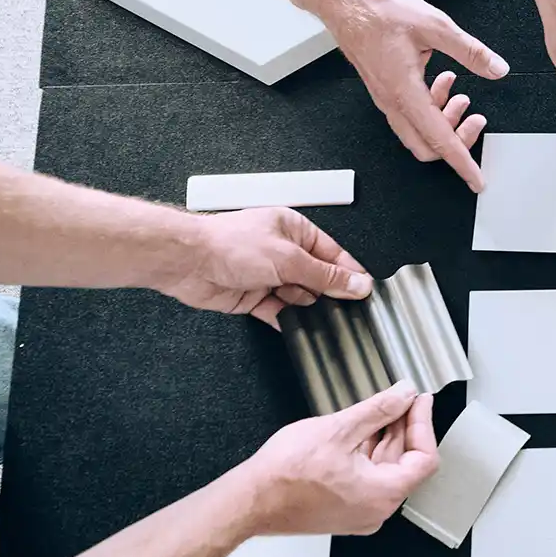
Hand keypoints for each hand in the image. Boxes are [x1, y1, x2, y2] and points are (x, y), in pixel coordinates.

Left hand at [156, 207, 370, 326]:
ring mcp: (267, 275)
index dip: (349, 272)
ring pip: (299, 297)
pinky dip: (287, 320)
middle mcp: (282, 251)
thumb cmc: (230, 244)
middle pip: (318, 277)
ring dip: (306, 307)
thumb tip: (356, 283)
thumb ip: (325, 275)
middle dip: (327, 292)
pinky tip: (296, 326)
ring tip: (315, 316)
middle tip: (344, 308)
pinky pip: (278, 312)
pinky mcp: (253, 296)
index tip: (366, 291)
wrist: (189, 262)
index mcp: (294, 229)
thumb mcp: (289, 259)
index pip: (333, 253)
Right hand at [242, 382, 438, 534]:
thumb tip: (404, 394)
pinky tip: (361, 431)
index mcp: (383, 494)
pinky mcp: (343, 510)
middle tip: (402, 398)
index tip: (419, 401)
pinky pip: (368, 479)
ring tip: (381, 409)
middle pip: (406, 464)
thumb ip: (379, 410)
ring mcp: (359, 513)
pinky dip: (369, 454)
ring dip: (386, 439)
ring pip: (386, 471)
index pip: (424, 458)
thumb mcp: (340, 429)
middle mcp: (376, 510)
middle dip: (404, 428)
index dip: (424, 424)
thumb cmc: (286, 473)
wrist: (250, 500)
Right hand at [317, 0, 502, 190]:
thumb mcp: (435, 25)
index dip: (462, 163)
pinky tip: (443, 81)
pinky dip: (433, 107)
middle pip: (428, 145)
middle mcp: (393, 102)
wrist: (345, 4)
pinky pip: (412, 115)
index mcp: (405, 92)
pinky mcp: (385, 90)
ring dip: (445, 119)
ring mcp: (386, 99)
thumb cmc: (379, 12)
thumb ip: (469, 51)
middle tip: (476, 118)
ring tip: (461, 94)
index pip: (440, 140)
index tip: (477, 180)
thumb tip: (496, 68)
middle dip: (458, 139)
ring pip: (420, 131)